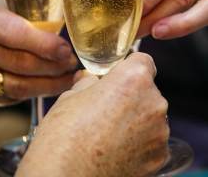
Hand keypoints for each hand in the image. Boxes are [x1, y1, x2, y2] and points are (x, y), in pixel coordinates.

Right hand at [0, 0, 75, 106]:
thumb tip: (41, 30)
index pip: (14, 31)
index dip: (45, 43)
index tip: (65, 48)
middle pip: (19, 62)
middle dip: (53, 67)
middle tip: (73, 66)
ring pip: (15, 86)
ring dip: (46, 85)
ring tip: (67, 81)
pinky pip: (1, 98)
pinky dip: (24, 94)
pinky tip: (39, 88)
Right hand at [17, 53, 168, 176]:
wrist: (67, 176)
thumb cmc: (66, 135)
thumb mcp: (71, 96)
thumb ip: (89, 82)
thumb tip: (90, 79)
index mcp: (132, 80)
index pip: (143, 60)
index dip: (127, 65)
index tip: (116, 74)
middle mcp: (153, 104)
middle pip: (146, 89)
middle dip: (127, 93)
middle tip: (103, 105)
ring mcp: (158, 134)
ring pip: (148, 115)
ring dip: (133, 117)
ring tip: (104, 129)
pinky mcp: (158, 158)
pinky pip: (150, 139)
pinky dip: (136, 140)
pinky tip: (112, 145)